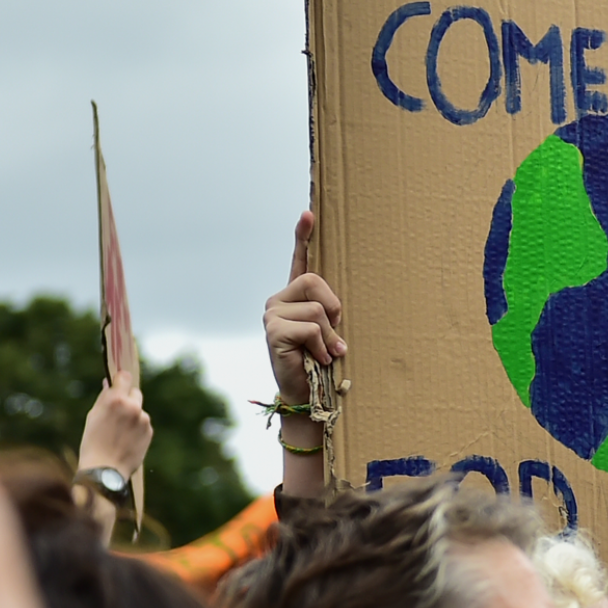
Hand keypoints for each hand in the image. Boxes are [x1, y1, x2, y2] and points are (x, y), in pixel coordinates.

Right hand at [77, 371, 150, 477]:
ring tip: (118, 432)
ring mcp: (143, 419)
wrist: (104, 470)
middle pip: (135, 392)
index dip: (121, 379)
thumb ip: (104, 398)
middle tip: (116, 411)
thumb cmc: (93, 442)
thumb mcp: (93, 416)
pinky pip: (143, 423)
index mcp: (116, 400)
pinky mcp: (149, 431)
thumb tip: (109, 383)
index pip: (124, 377)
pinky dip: (136, 428)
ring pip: (138, 410)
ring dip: (132, 415)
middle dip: (127, 398)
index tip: (119, 382)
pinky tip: (125, 440)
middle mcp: (133, 407)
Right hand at [264, 212, 344, 404]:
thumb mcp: (330, 330)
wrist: (307, 394)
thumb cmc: (322, 360)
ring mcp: (272, 315)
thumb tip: (335, 312)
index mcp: (294, 296)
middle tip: (334, 331)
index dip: (303, 236)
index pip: (298, 260)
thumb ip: (330, 313)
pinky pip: (311, 328)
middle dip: (333, 307)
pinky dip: (322, 346)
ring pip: (317, 309)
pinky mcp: (273, 331)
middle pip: (314, 280)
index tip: (309, 213)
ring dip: (330, 334)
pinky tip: (316, 358)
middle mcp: (278, 300)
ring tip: (325, 351)